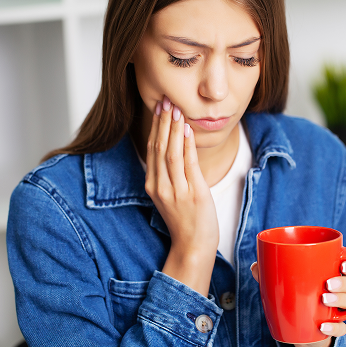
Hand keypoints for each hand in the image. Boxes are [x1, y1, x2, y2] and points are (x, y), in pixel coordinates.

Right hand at [145, 96, 218, 295]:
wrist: (193, 246)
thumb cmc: (184, 220)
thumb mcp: (169, 196)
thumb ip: (168, 174)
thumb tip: (174, 148)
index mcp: (153, 185)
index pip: (152, 150)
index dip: (155, 127)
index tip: (159, 108)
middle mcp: (161, 186)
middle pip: (159, 147)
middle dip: (162, 122)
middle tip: (166, 101)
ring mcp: (176, 190)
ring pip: (171, 153)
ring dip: (173, 129)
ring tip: (175, 109)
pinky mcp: (193, 194)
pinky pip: (188, 164)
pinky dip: (187, 145)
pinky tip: (187, 130)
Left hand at [250, 260, 345, 346]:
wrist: (296, 327)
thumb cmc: (293, 295)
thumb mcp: (282, 282)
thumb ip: (269, 273)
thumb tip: (255, 266)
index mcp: (330, 273)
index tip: (342, 264)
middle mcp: (340, 290)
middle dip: (344, 282)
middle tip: (328, 284)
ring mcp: (339, 309)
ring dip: (341, 300)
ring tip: (323, 299)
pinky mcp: (335, 326)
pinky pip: (343, 327)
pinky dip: (335, 327)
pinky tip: (323, 326)